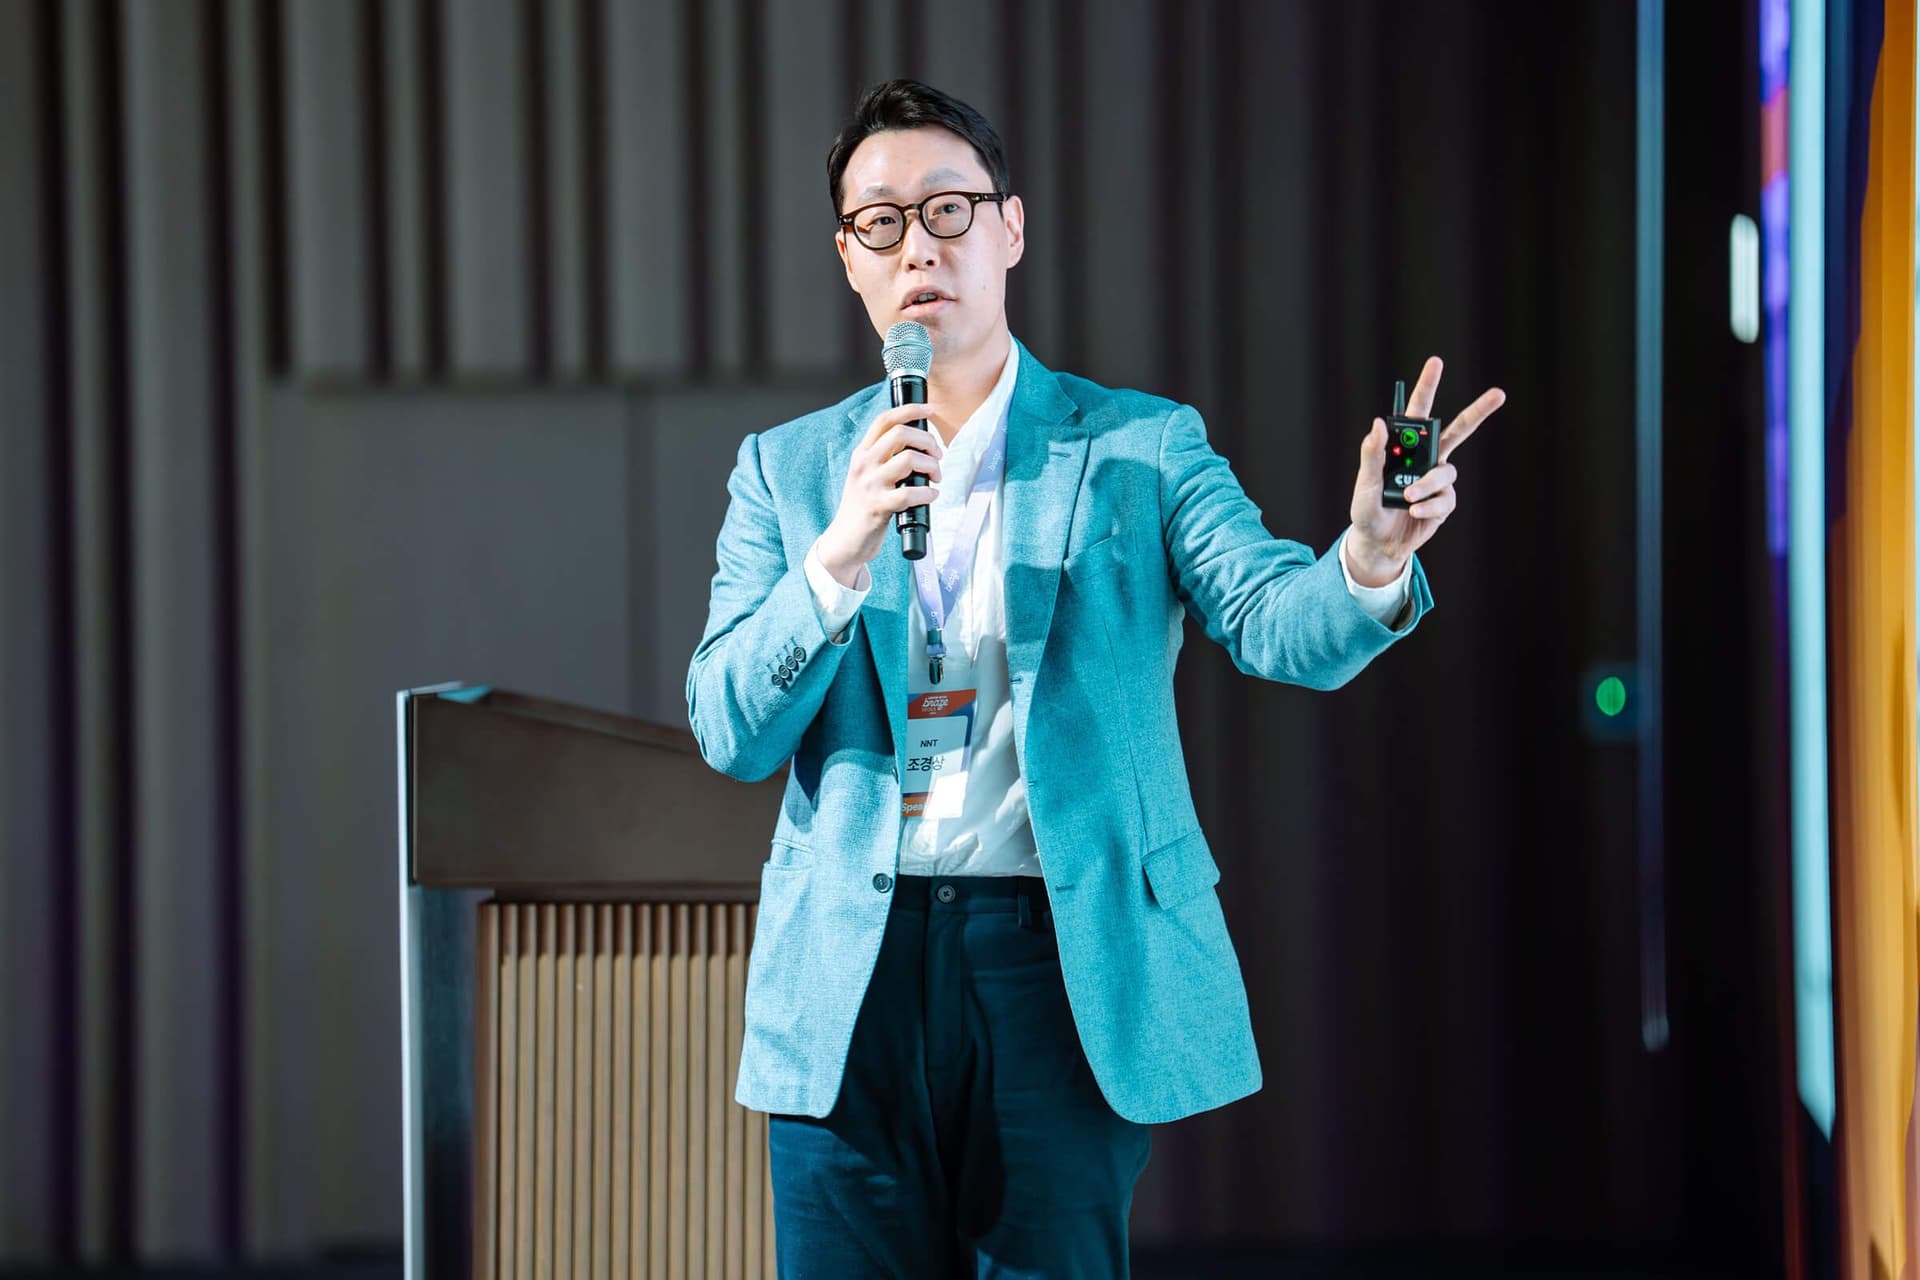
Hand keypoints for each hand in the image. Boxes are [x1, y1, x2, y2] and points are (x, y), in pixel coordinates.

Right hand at [816, 404, 949, 584]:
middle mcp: (864, 464)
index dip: (910, 410)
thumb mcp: (865, 475)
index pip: (885, 420)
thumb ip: (884, 458)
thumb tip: (918, 444)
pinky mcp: (878, 507)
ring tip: (935, 478)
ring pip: (909, 459)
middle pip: (901, 434)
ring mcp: (870, 485)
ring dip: (932, 467)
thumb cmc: (862, 507)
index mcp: (862, 453)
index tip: (929, 410)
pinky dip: (928, 493)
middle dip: (928, 441)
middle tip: (937, 456)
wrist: (844, 540)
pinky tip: (930, 496)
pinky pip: (910, 493)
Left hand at [1346, 356, 1505, 585]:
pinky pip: (1445, 498)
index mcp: (1404, 448)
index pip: (1418, 412)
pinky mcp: (1444, 502)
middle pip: (1457, 431)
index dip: (1428, 386)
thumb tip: (1378, 423)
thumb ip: (1372, 454)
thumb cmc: (1367, 510)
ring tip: (1407, 497)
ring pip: (1445, 471)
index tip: (1436, 362)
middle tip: (1499, 394)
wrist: (1378, 543)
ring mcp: (1437, 480)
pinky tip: (1414, 511)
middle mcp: (1425, 459)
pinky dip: (1429, 505)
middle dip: (1478, 412)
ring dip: (1427, 484)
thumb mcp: (1365, 482)